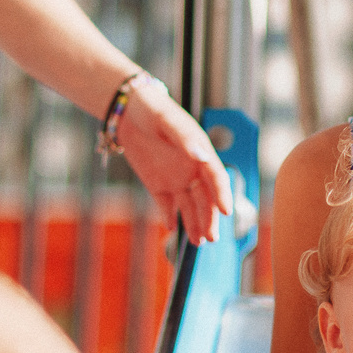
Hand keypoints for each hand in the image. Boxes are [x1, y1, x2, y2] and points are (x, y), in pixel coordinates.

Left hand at [118, 80, 235, 244]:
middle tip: (211, 238)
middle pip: (205, 198)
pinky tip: (172, 228)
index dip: (222, 195)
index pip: (216, 178)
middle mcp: (192, 169)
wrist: (126, 111)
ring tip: (199, 243)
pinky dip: (169, 217)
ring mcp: (175, 178)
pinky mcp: (157, 185)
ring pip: (189, 206)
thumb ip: (184, 138)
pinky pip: (166, 205)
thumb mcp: (166, 120)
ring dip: (194, 223)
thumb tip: (202, 155)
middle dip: (209, 218)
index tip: (226, 212)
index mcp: (200, 153)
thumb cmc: (152, 109)